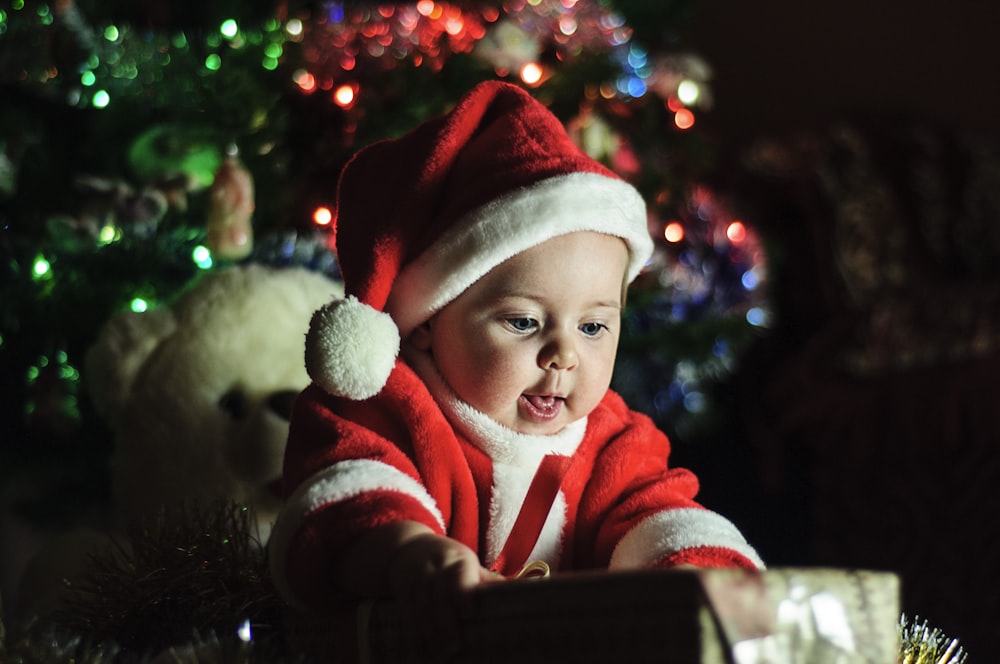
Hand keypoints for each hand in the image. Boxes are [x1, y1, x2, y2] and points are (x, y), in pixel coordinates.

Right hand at [387, 531, 501, 655]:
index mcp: (457, 561)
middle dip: (445, 623)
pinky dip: (412, 632)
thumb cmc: (448, 559)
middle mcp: (435, 568)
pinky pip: (406, 613)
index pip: (459, 576)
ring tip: (441, 655)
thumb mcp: (467, 562)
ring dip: (430, 632)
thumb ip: (488, 579)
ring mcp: (416, 579)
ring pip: (421, 607)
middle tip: (454, 648)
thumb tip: (525, 590)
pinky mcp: (402, 591)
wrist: (408, 546)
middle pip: (439, 596)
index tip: (469, 614)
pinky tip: (419, 650)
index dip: (463, 594)